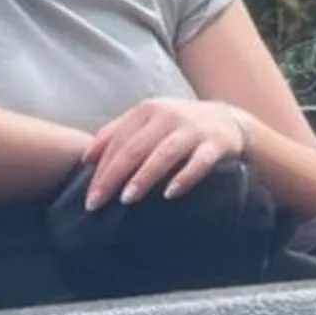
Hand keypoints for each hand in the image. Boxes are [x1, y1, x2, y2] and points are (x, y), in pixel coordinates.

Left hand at [80, 95, 249, 206]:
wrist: (228, 121)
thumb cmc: (178, 126)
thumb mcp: (149, 122)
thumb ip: (118, 134)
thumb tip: (86, 158)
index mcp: (148, 110)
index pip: (117, 140)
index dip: (100, 168)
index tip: (88, 197)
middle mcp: (168, 116)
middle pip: (135, 148)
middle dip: (112, 177)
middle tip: (96, 204)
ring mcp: (193, 129)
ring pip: (164, 153)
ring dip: (144, 176)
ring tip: (127, 199)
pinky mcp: (215, 144)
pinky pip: (199, 162)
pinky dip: (184, 177)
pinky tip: (170, 193)